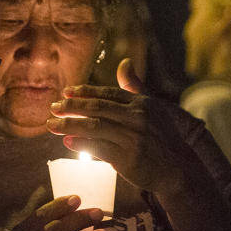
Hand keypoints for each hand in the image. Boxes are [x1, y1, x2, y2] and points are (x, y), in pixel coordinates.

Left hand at [46, 58, 199, 196]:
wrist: (178, 169)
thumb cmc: (161, 137)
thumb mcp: (152, 108)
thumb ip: (134, 87)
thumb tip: (124, 62)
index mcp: (142, 103)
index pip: (107, 93)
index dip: (84, 92)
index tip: (65, 92)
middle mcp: (137, 117)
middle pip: (97, 108)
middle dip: (71, 107)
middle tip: (53, 107)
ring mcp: (133, 137)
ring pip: (93, 127)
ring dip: (69, 125)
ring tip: (51, 125)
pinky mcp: (128, 157)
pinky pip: (98, 148)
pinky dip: (80, 143)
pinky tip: (67, 141)